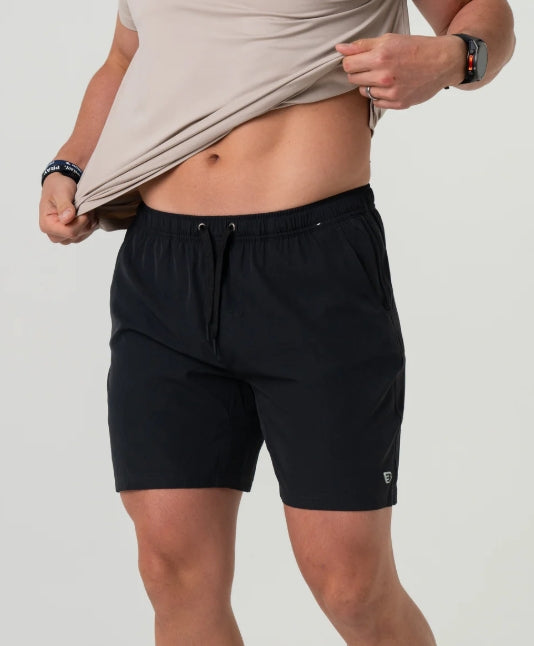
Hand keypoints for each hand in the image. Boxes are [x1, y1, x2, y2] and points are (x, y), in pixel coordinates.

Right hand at [39, 173, 98, 243]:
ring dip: (88, 221)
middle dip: (84, 221)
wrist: (59, 184)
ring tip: (83, 208)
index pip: (70, 232)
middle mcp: (54, 234)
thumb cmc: (57, 187)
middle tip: (83, 206)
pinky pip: (86, 233)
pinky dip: (89, 223)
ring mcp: (64, 236)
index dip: (81, 221)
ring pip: (83, 234)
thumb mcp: (61, 192)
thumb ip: (64, 205)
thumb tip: (66, 219)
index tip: (83, 209)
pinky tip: (85, 213)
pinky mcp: (72, 235)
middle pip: (76, 235)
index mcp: (47, 225)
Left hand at [335, 33, 465, 109]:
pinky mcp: (397, 104)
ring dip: (369, 84)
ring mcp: (391, 92)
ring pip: (364, 92)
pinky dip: (379, 95)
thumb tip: (339, 48)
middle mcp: (384, 77)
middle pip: (353, 79)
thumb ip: (363, 45)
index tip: (358, 60)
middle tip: (372, 66)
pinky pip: (376, 102)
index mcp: (381, 57)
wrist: (443, 62)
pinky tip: (390, 85)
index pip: (348, 65)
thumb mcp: (390, 40)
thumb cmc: (416, 48)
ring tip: (384, 75)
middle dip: (359, 72)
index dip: (351, 61)